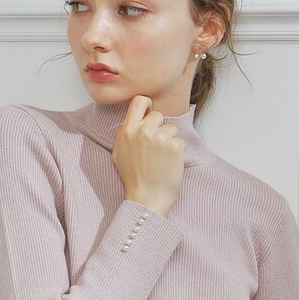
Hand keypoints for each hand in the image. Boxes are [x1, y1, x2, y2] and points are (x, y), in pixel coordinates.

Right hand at [112, 96, 185, 214]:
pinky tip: (168, 163)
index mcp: (127, 130)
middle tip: (155, 146)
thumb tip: (130, 120)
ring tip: (161, 158)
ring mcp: (160, 138)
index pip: (139, 101)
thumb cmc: (133, 178)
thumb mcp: (118, 154)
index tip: (149, 114)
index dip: (147, 106)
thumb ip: (123, 134)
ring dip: (169, 140)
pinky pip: (179, 140)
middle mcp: (143, 131)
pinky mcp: (175, 146)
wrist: (147, 198)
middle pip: (158, 115)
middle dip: (158, 127)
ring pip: (171, 128)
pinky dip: (177, 151)